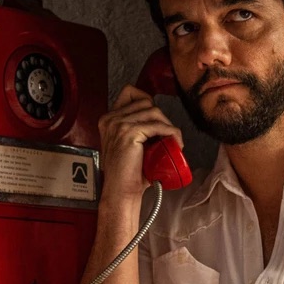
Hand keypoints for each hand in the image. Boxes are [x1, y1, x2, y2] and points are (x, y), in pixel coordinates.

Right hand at [98, 84, 181, 203]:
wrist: (121, 191)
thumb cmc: (128, 173)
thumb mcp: (129, 145)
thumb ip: (136, 129)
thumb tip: (160, 122)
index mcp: (108, 119)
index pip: (130, 92)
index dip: (147, 100)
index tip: (158, 118)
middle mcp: (111, 119)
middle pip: (146, 101)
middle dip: (162, 117)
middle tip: (168, 135)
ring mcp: (118, 124)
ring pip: (154, 111)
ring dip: (168, 125)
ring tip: (174, 141)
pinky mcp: (129, 133)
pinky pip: (158, 126)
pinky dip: (171, 133)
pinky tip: (175, 143)